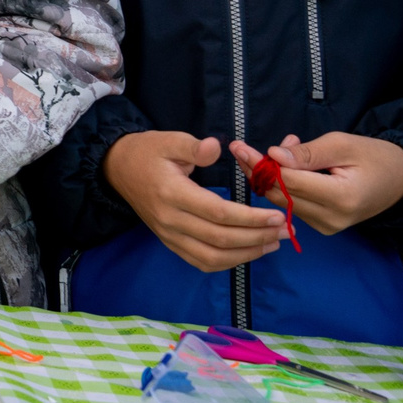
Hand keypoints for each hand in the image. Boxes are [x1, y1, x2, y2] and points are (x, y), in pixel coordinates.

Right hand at [104, 131, 285, 270]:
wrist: (116, 168)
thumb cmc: (147, 152)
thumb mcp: (168, 140)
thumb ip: (193, 146)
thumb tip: (216, 148)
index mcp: (172, 193)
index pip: (219, 213)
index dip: (251, 218)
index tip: (278, 215)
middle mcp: (171, 220)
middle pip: (220, 239)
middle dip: (258, 237)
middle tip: (286, 231)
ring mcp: (169, 235)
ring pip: (213, 257)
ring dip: (247, 254)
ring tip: (273, 244)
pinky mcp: (170, 242)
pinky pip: (201, 262)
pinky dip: (228, 263)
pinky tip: (248, 253)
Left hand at [238, 132, 402, 236]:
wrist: (402, 181)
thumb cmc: (375, 157)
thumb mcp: (342, 144)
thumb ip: (307, 153)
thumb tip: (272, 156)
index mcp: (340, 198)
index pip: (288, 182)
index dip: (261, 164)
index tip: (239, 146)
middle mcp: (332, 218)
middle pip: (280, 194)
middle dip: (257, 170)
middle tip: (240, 147)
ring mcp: (328, 227)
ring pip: (282, 202)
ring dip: (269, 177)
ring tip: (270, 151)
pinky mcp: (324, 227)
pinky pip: (293, 206)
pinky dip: (283, 185)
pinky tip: (287, 166)